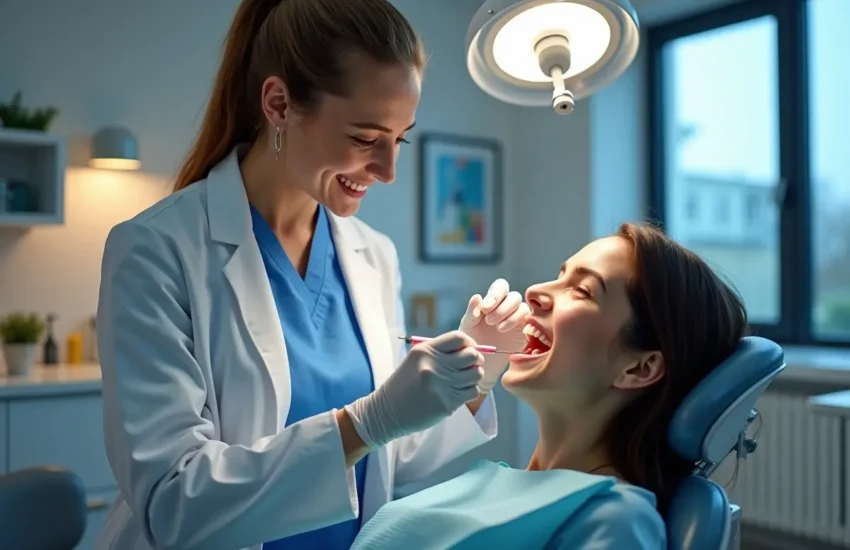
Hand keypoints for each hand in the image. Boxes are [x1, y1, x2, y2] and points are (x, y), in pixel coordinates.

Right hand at [344, 331, 483, 447]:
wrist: (387, 412)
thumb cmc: (404, 384)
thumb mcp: (415, 360)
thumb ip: (440, 353)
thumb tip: (471, 350)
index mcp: (426, 350)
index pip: (459, 338)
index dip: (469, 343)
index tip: (468, 350)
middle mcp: (434, 365)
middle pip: (472, 355)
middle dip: (476, 359)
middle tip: (470, 366)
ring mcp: (442, 385)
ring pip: (476, 374)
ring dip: (473, 376)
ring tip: (463, 380)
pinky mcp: (447, 403)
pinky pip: (472, 392)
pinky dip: (469, 392)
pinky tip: (458, 393)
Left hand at [459, 279, 529, 392]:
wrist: (479, 362)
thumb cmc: (472, 341)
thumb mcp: (468, 325)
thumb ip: (472, 311)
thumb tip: (477, 296)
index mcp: (493, 301)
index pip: (501, 287)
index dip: (495, 295)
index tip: (484, 309)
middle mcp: (507, 307)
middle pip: (513, 296)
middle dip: (502, 307)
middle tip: (489, 321)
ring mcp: (517, 319)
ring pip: (522, 307)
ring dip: (510, 315)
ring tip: (498, 328)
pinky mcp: (524, 331)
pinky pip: (528, 321)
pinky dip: (517, 322)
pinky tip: (504, 330)